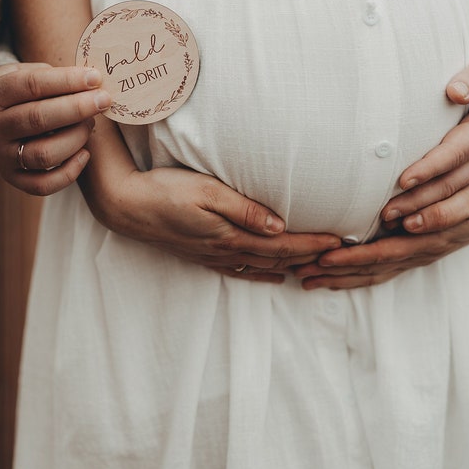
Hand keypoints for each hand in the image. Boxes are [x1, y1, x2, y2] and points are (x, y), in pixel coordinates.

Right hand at [0, 62, 110, 194]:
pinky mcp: (13, 178)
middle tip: (103, 100)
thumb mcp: (27, 74)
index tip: (94, 78)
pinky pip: (44, 185)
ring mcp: (1, 156)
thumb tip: (93, 83)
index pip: (31, 85)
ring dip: (76, 138)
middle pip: (38, 119)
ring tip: (90, 123)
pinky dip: (70, 172)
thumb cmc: (21, 92)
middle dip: (77, 108)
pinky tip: (85, 154)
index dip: (67, 81)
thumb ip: (55, 78)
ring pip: (45, 154)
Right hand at [83, 166, 341, 283]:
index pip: (283, 244)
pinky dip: (263, 274)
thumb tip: (279, 226)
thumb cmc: (166, 191)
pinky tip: (274, 276)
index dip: (313, 244)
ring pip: (263, 267)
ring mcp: (214, 255)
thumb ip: (243, 209)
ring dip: (291, 267)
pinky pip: (241, 271)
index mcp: (231, 235)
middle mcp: (226, 250)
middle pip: (278, 258)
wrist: (127, 206)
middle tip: (340, 255)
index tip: (340, 241)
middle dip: (310, 257)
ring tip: (316, 266)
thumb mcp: (205, 191)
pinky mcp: (203, 254)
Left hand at [294, 165, 468, 289]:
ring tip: (306, 280)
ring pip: (370, 273)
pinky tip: (334, 274)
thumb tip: (408, 224)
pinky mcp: (412, 255)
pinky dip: (354, 274)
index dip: (349, 260)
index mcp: (424, 243)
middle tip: (300, 274)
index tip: (320, 259)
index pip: (378, 255)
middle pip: (368, 269)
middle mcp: (415, 254)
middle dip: (333, 274)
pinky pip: (379, 270)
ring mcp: (413, 257)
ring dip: (338, 278)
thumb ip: (442, 210)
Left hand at [382, 50, 468, 232]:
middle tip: (385, 213)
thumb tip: (456, 91)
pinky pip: (458, 202)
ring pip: (455, 198)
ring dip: (423, 214)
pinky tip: (405, 224)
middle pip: (453, 182)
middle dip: (419, 200)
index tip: (403, 180)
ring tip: (388, 223)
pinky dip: (432, 216)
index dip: (431, 167)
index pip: (458, 151)